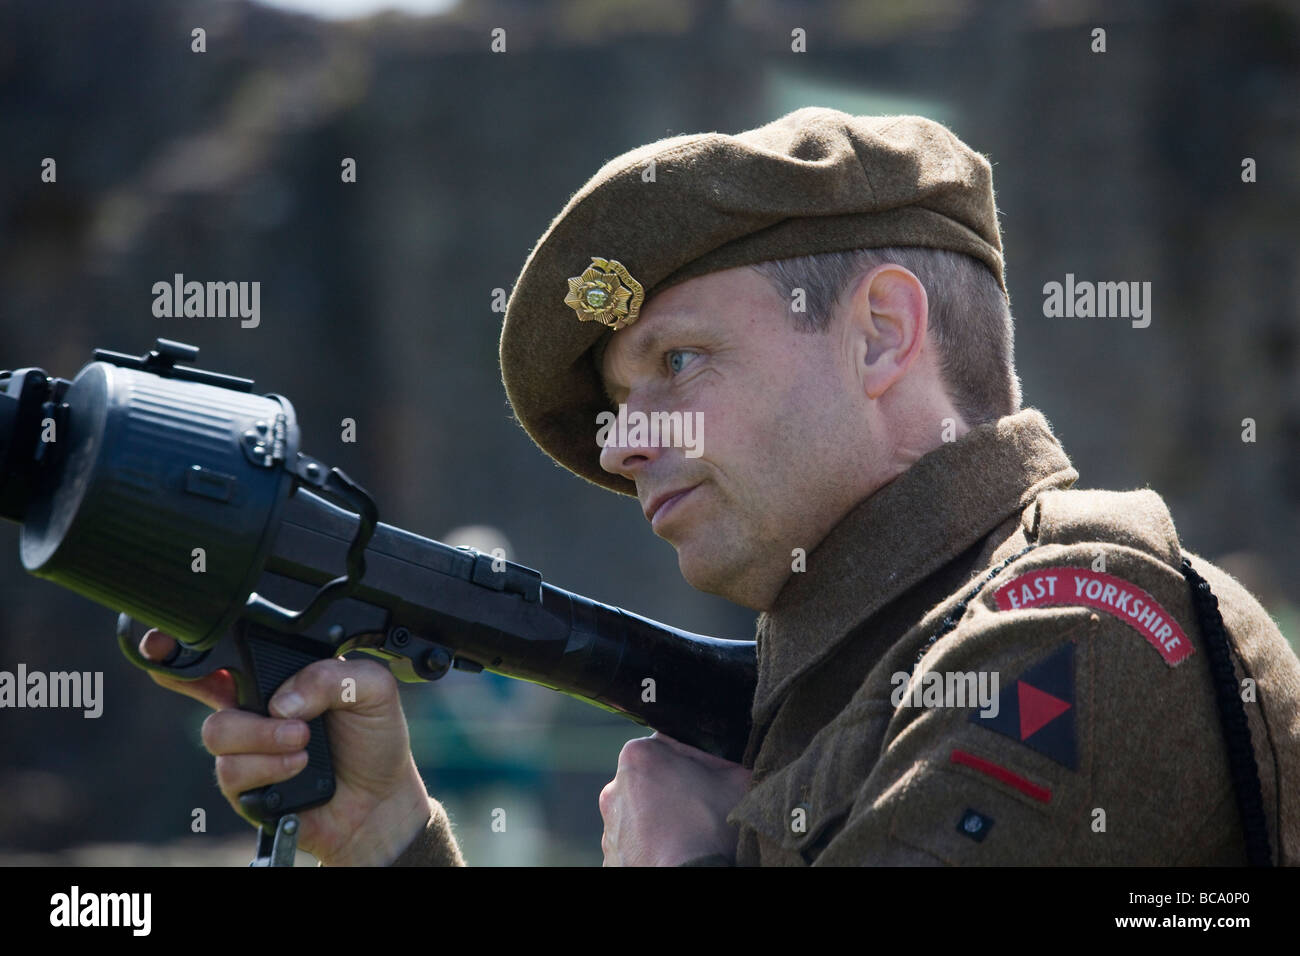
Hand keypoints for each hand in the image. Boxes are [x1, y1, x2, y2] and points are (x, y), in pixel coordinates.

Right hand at [140, 629, 431, 865]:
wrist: (380, 798)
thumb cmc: (373, 738)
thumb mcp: (373, 688)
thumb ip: (332, 677)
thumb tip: (283, 699)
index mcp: (279, 672)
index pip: (229, 650)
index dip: (191, 643)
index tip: (169, 642)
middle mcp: (254, 705)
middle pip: (201, 684)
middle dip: (206, 687)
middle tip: (269, 705)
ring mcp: (244, 745)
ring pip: (218, 730)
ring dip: (265, 736)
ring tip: (303, 740)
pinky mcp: (242, 785)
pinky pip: (231, 771)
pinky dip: (270, 767)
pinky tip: (299, 766)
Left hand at [599, 732, 751, 865]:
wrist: (690, 877)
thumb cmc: (711, 828)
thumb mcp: (737, 780)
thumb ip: (725, 762)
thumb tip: (727, 766)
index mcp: (639, 756)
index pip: (667, 747)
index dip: (692, 762)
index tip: (708, 780)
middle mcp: (614, 788)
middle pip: (649, 782)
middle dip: (671, 792)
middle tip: (700, 811)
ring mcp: (609, 827)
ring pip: (639, 817)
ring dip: (659, 823)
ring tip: (688, 839)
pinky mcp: (610, 859)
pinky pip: (635, 848)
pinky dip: (651, 850)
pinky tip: (674, 855)